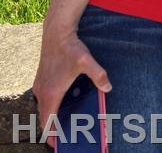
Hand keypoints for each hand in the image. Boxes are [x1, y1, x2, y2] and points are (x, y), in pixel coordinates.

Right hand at [33, 29, 110, 147]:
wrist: (56, 33)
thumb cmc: (70, 48)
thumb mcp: (86, 61)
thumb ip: (98, 75)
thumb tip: (108, 88)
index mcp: (51, 93)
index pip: (47, 122)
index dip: (52, 135)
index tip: (58, 143)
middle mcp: (42, 92)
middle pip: (45, 117)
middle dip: (54, 127)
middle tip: (68, 133)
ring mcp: (40, 86)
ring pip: (44, 107)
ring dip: (53, 115)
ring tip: (68, 120)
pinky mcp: (42, 80)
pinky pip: (45, 99)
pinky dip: (52, 105)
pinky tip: (66, 102)